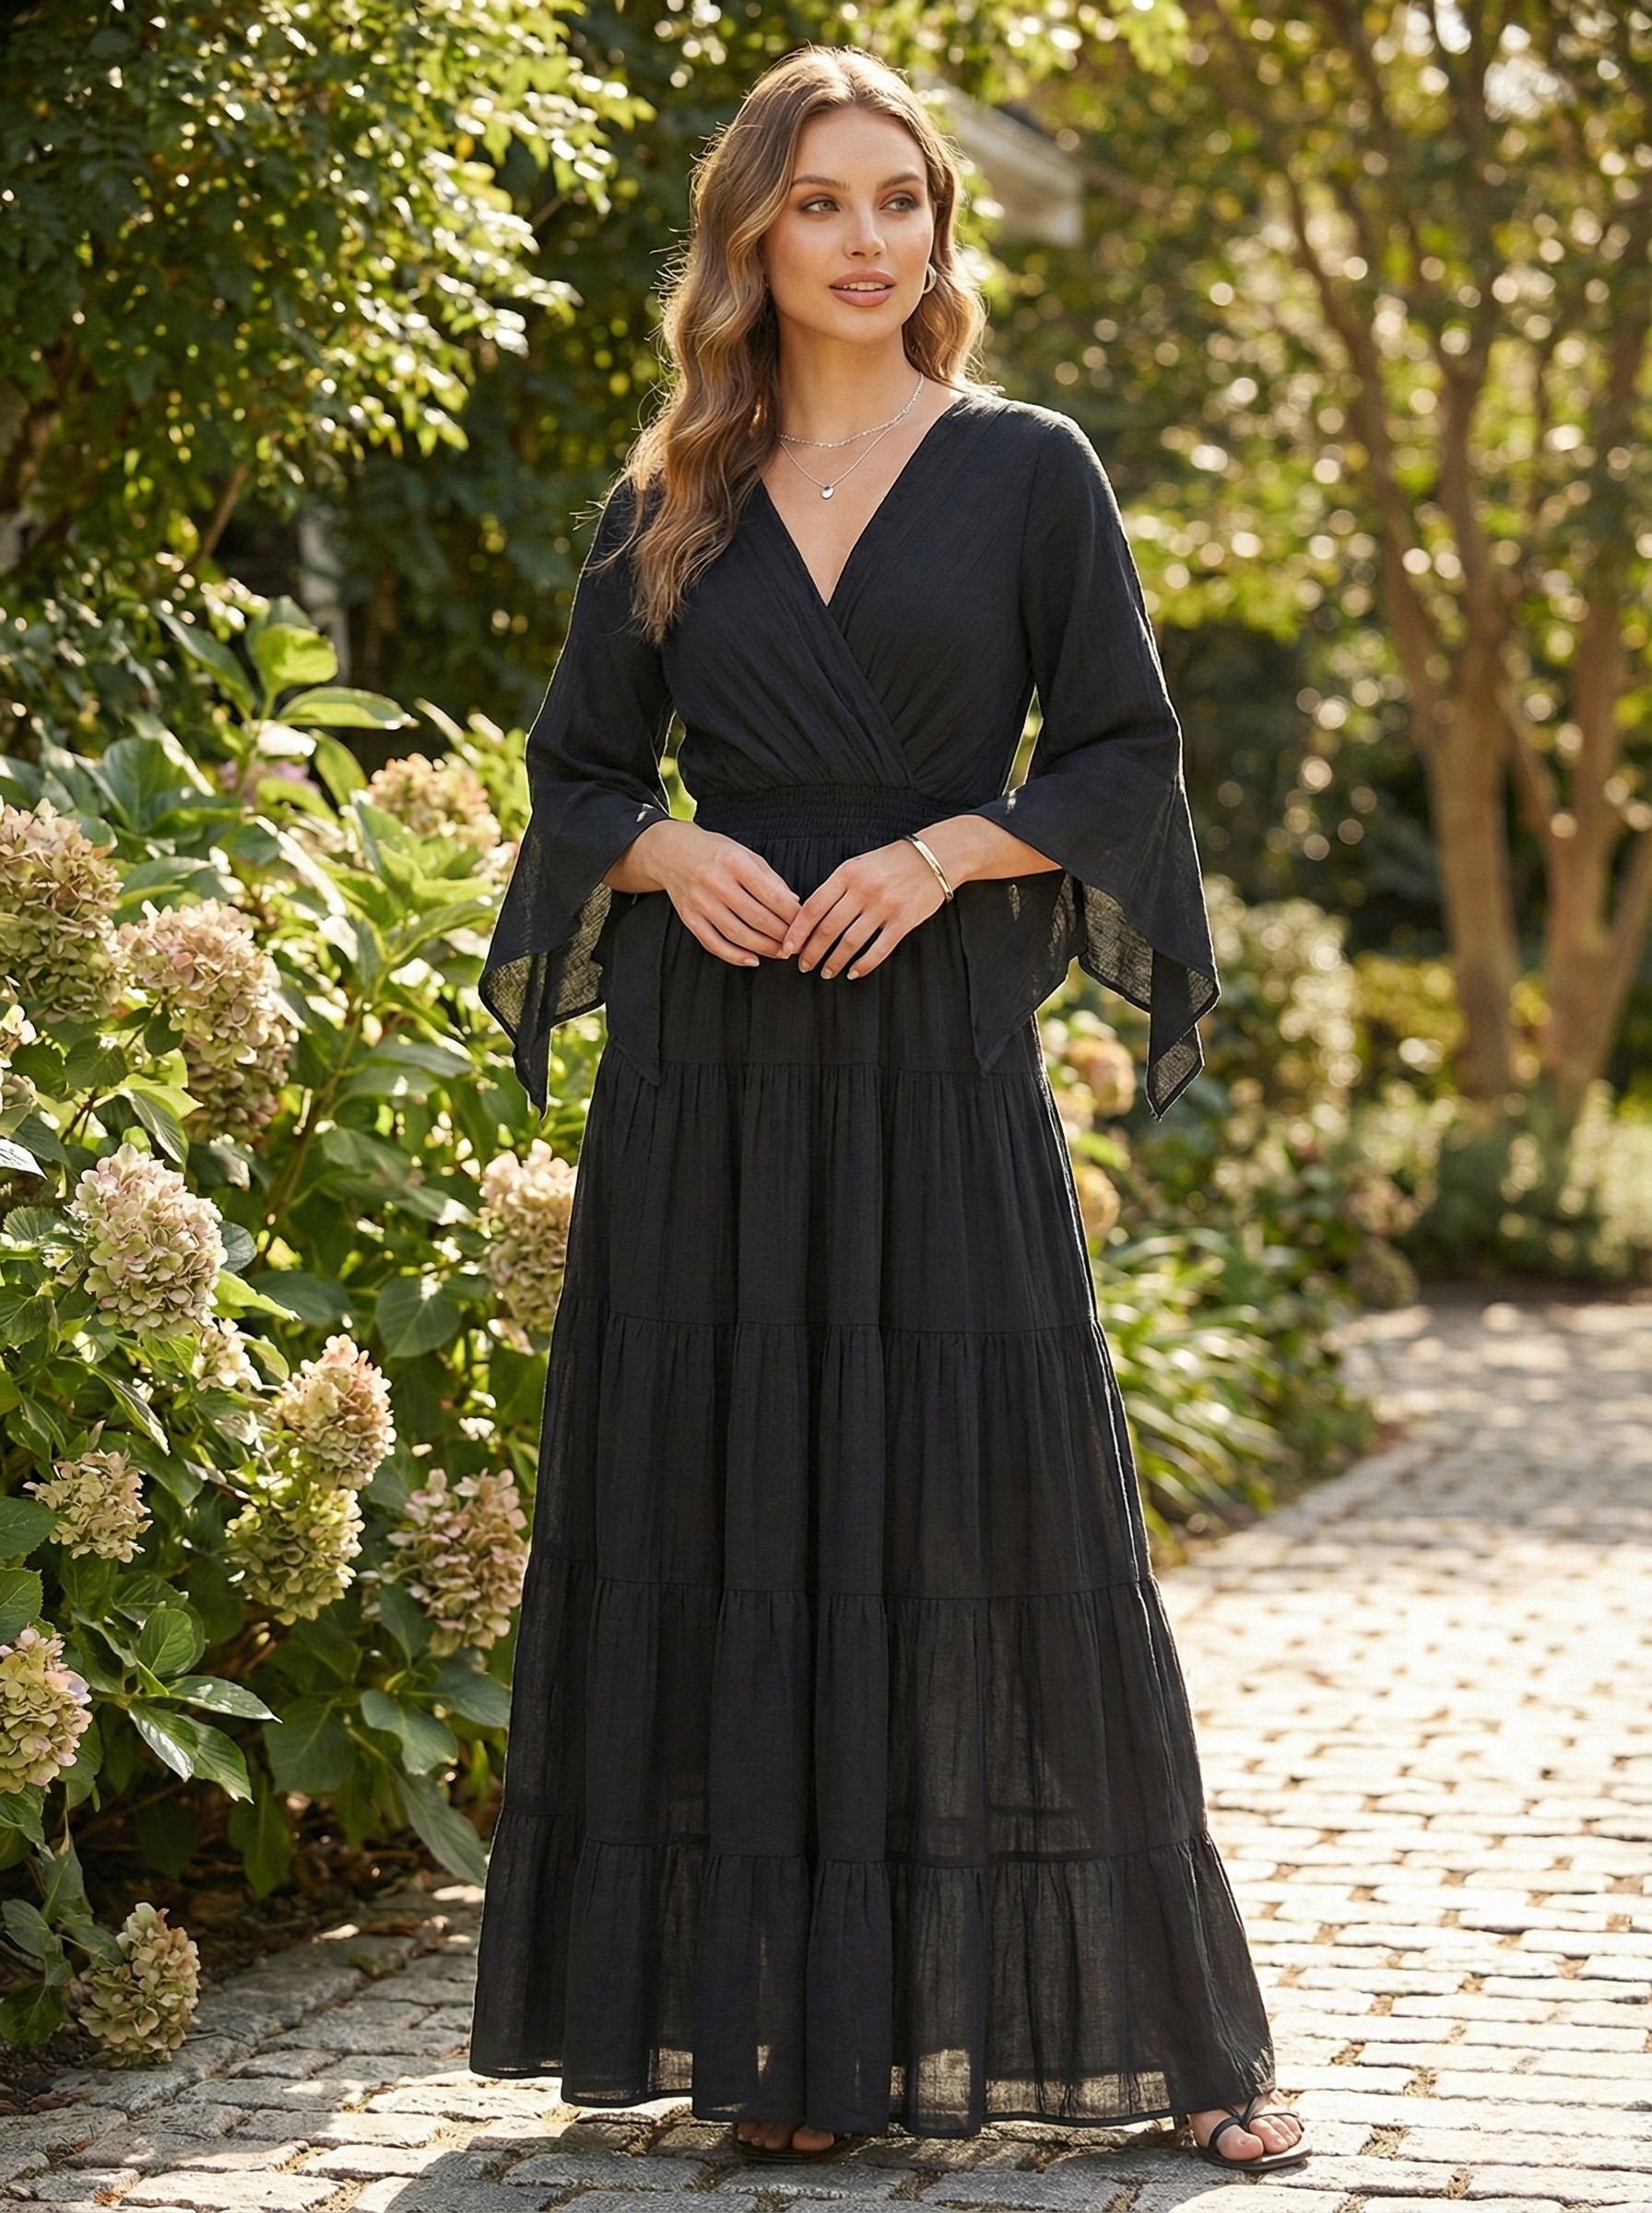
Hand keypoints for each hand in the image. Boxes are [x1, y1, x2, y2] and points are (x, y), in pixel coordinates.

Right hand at [626, 819, 799, 967]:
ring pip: (737, 934)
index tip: (806, 924)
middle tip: (798, 944)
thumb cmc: (713, 851)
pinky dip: (734, 956)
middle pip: (756, 917)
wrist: (671, 851)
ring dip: (763, 948)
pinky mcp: (689, 917)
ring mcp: (700, 902)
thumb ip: (770, 878)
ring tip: (781, 953)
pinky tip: (752, 959)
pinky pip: (713, 943)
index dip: (792, 914)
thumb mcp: (745, 853)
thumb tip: (794, 903)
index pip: (771, 895)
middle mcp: (715, 882)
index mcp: (734, 862)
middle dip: (782, 935)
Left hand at [779, 839, 945, 978]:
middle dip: (812, 952)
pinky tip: (853, 973)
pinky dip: (864, 965)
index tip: (788, 947)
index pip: (813, 907)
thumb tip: (811, 916)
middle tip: (803, 965)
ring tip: (826, 971)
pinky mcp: (904, 921)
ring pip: (850, 942)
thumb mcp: (859, 864)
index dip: (797, 931)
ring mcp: (885, 906)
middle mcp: (864, 890)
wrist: (935, 856)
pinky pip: (879, 949)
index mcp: (848, 873)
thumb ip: (837, 887)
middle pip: (828, 928)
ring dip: (834, 961)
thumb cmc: (893, 861)